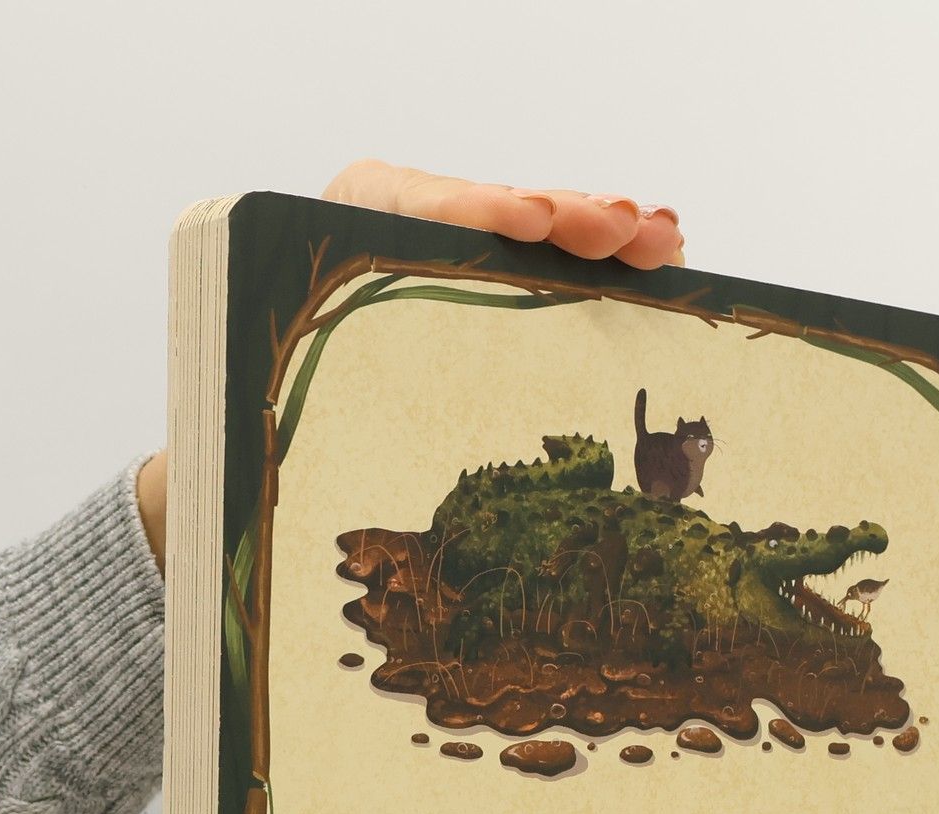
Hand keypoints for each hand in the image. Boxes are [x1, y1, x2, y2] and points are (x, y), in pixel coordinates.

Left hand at [137, 164, 683, 567]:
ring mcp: (454, 252)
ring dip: (606, 234)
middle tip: (618, 231)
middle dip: (563, 217)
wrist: (274, 437)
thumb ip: (312, 407)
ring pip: (537, 230)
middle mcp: (399, 229)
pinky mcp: (492, 281)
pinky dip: (610, 260)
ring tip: (659, 239)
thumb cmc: (276, 432)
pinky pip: (555, 260)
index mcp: (334, 238)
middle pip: (491, 210)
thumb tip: (345, 483)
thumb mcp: (288, 412)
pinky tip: (664, 253)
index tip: (525, 226)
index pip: (407, 206)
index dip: (473, 211)